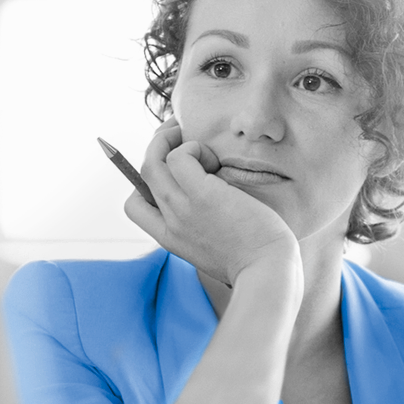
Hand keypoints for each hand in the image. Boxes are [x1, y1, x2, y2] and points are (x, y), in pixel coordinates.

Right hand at [124, 118, 299, 285]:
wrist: (267, 270)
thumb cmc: (255, 260)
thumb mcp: (218, 249)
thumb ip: (205, 229)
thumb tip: (216, 206)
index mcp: (170, 239)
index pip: (135, 206)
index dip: (144, 184)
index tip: (169, 172)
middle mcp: (170, 223)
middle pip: (142, 173)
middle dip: (156, 145)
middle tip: (177, 132)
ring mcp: (182, 209)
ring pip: (154, 161)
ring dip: (171, 139)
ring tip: (197, 140)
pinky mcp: (202, 195)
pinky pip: (180, 156)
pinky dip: (194, 148)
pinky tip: (215, 159)